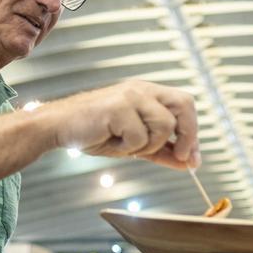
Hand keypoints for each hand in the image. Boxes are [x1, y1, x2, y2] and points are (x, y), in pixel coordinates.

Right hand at [48, 80, 199, 168]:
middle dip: (187, 135)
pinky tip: (112, 140)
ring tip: (127, 145)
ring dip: (149, 145)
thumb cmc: (96, 132)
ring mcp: (131, 96)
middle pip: (184, 105)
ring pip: (164, 125)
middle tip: (179, 156)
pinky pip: (139, 136)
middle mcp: (142, 90)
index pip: (185, 105)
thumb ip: (163, 151)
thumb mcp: (135, 144)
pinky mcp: (118, 107)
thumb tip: (190, 163)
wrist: (60, 127)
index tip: (192, 157)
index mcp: (149, 93)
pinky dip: (128, 148)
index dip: (192, 132)